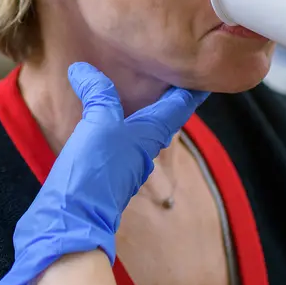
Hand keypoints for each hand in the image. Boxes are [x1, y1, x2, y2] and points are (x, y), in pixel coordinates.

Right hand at [0, 62, 209, 284]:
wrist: (74, 215)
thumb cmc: (96, 168)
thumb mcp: (100, 122)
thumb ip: (98, 93)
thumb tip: (83, 69)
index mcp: (152, 133)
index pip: (181, 105)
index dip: (193, 88)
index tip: (211, 73)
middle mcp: (144, 147)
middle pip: (164, 115)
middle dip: (168, 94)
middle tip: (169, 69)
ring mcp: (125, 159)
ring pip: (139, 125)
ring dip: (141, 105)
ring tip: (136, 84)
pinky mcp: (105, 167)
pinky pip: (117, 135)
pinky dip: (117, 117)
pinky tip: (104, 110)